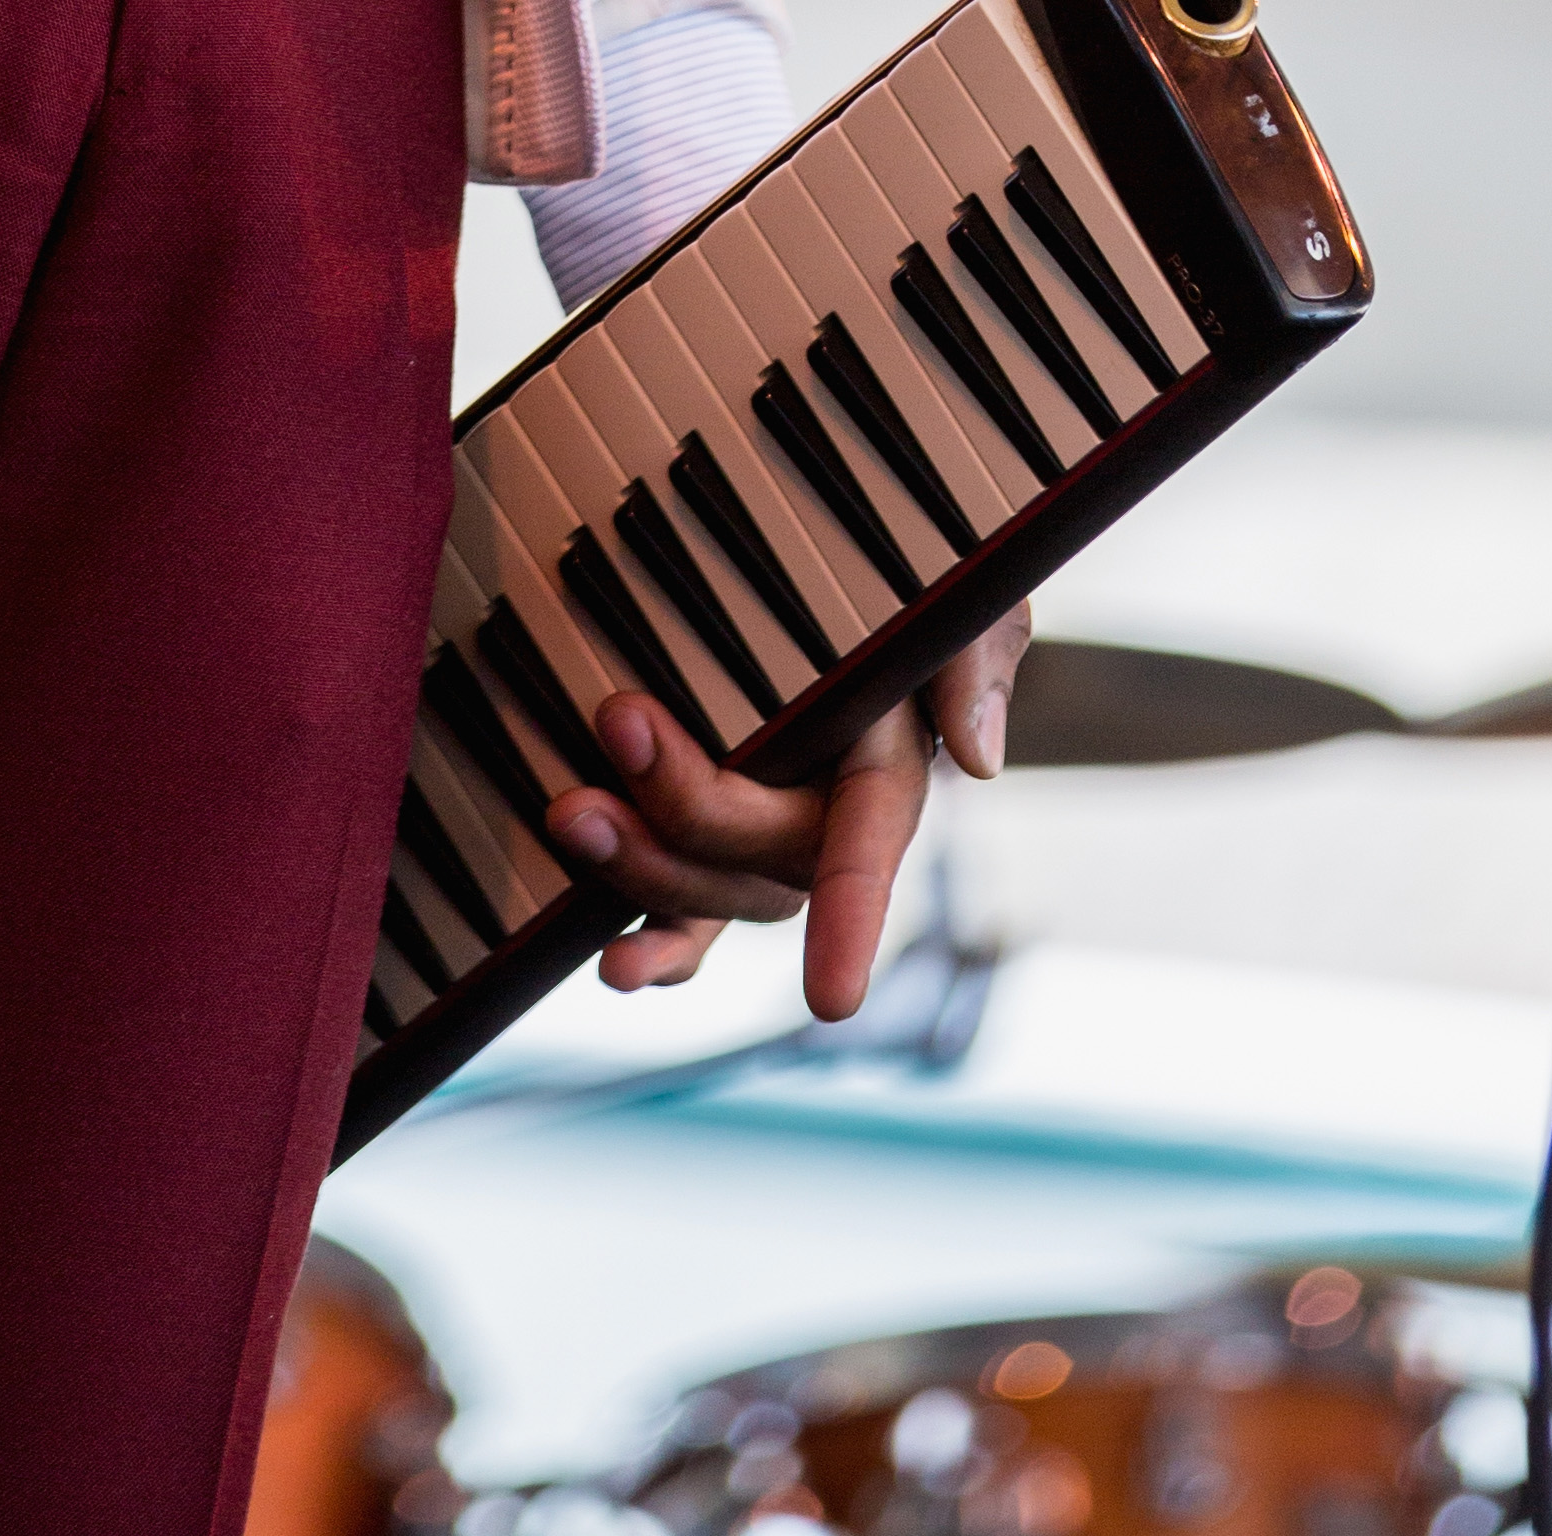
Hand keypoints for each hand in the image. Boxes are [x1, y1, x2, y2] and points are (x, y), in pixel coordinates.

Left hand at [538, 609, 1029, 1012]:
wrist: (818, 549)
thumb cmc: (902, 573)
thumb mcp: (957, 586)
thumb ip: (974, 655)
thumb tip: (978, 756)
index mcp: (885, 765)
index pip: (870, 846)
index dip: (853, 919)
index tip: (831, 1002)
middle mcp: (822, 819)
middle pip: (760, 856)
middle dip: (685, 807)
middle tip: (618, 718)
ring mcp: (757, 839)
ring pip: (708, 890)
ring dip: (640, 866)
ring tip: (572, 812)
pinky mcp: (702, 839)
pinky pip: (686, 917)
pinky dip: (656, 947)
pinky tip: (612, 968)